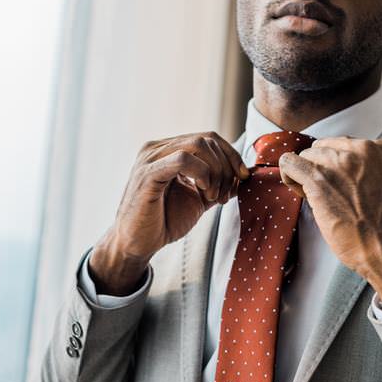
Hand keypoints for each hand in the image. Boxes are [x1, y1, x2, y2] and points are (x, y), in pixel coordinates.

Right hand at [89, 132, 249, 294]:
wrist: (137, 244)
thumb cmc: (164, 221)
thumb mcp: (197, 198)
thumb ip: (217, 183)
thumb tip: (243, 174)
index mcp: (168, 150)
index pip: (208, 137)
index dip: (231, 155)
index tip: (243, 178)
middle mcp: (157, 148)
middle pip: (207, 139)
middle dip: (226, 167)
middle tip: (225, 196)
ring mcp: (150, 158)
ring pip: (198, 145)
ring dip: (216, 172)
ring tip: (214, 197)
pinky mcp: (147, 174)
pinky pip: (182, 160)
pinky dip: (202, 174)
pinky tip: (203, 192)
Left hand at [278, 137, 381, 300]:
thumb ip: (362, 169)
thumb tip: (331, 167)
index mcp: (377, 148)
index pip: (339, 145)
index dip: (334, 167)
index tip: (339, 186)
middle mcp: (358, 148)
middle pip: (320, 149)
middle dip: (319, 170)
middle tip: (329, 196)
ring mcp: (338, 162)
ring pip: (304, 156)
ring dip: (305, 176)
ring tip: (319, 199)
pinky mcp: (318, 178)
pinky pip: (288, 163)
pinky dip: (289, 176)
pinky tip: (299, 191)